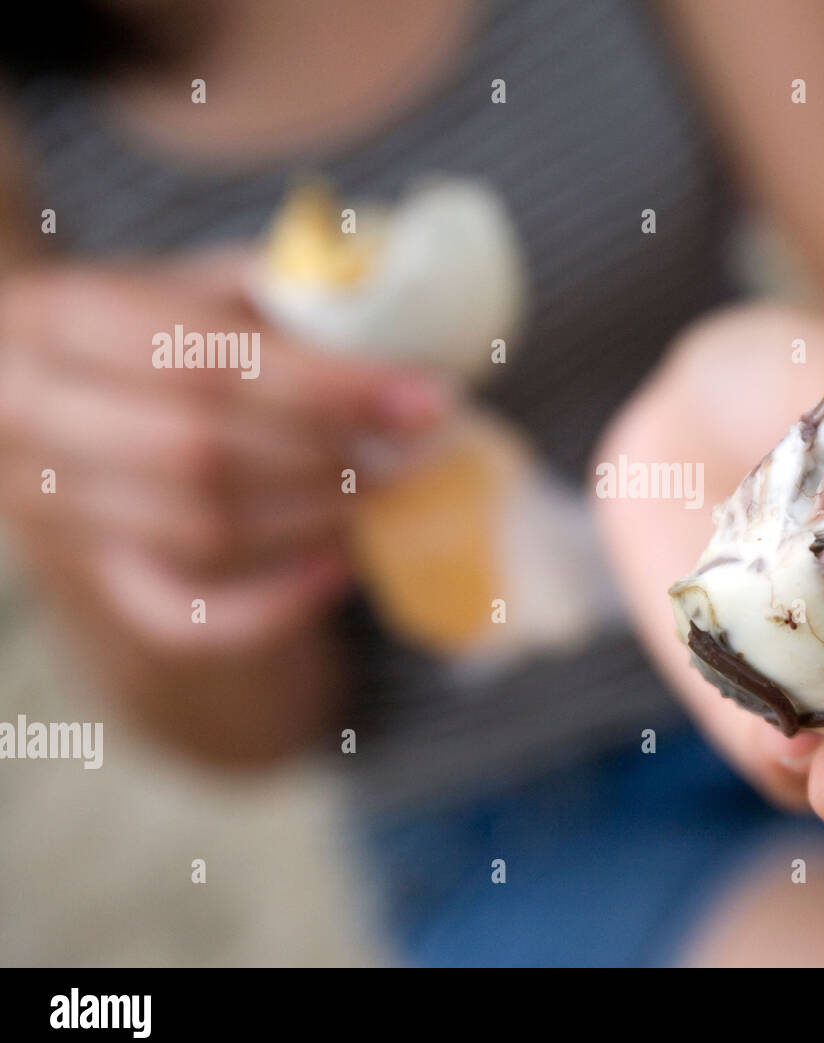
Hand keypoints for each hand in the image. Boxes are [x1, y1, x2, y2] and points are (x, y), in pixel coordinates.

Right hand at [0, 251, 444, 761]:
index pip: (206, 362)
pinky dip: (274, 605)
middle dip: (326, 456)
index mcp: (67, 320)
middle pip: (200, 454)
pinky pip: (185, 616)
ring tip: (386, 489)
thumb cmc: (137, 325)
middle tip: (409, 451)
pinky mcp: (98, 570)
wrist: (35, 385)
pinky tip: (341, 569)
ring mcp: (60, 507)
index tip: (423, 400)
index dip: (326, 386)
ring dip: (317, 517)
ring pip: (203, 534)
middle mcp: (41, 418)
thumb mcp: (185, 282)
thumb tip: (382, 303)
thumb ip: (270, 290)